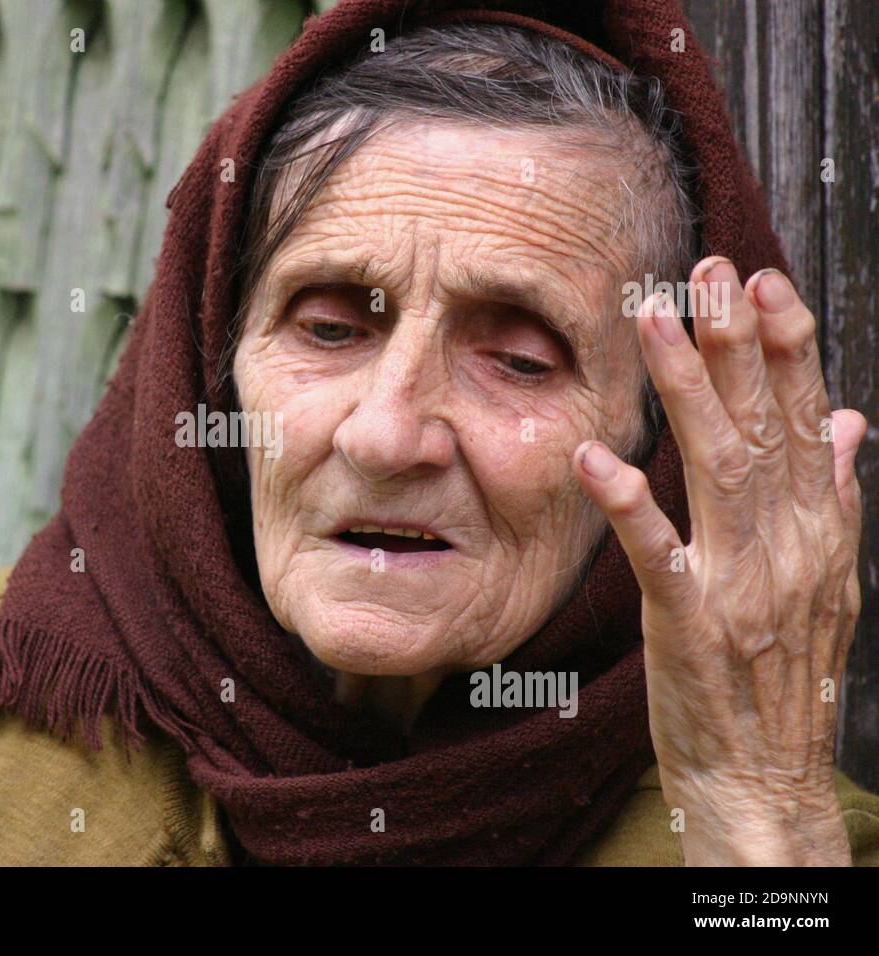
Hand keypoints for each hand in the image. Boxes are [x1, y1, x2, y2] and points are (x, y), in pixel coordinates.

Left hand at [573, 257, 866, 865]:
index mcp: (823, 531)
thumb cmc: (782, 677)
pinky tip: (597, 455)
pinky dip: (628, 503)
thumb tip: (854, 421)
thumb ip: (835, 495)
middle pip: (766, 427)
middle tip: (710, 270)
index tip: (765, 281)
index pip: (809, 420)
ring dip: (688, 391)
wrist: (765, 778)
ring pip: (718, 469)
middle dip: (739, 343)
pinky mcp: (690, 623)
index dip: (788, 348)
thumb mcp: (828, 581)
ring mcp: (744, 584)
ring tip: (655, 321)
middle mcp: (793, 547)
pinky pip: (658, 553)